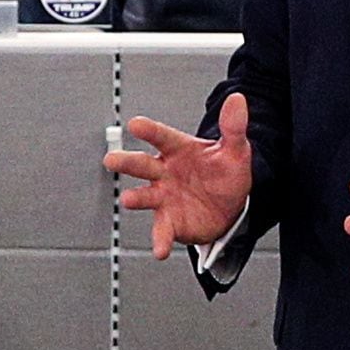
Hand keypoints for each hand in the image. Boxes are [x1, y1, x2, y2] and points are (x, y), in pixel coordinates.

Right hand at [104, 88, 252, 258]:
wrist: (232, 206)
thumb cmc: (226, 172)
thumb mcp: (236, 149)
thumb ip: (233, 126)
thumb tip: (238, 98)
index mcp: (178, 150)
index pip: (161, 137)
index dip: (149, 130)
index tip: (135, 124)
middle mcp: (164, 172)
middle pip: (142, 164)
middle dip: (126, 162)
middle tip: (111, 159)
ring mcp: (163, 197)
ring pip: (144, 196)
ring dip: (135, 198)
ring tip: (128, 199)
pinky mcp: (169, 221)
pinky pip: (162, 231)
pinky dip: (159, 241)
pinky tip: (159, 251)